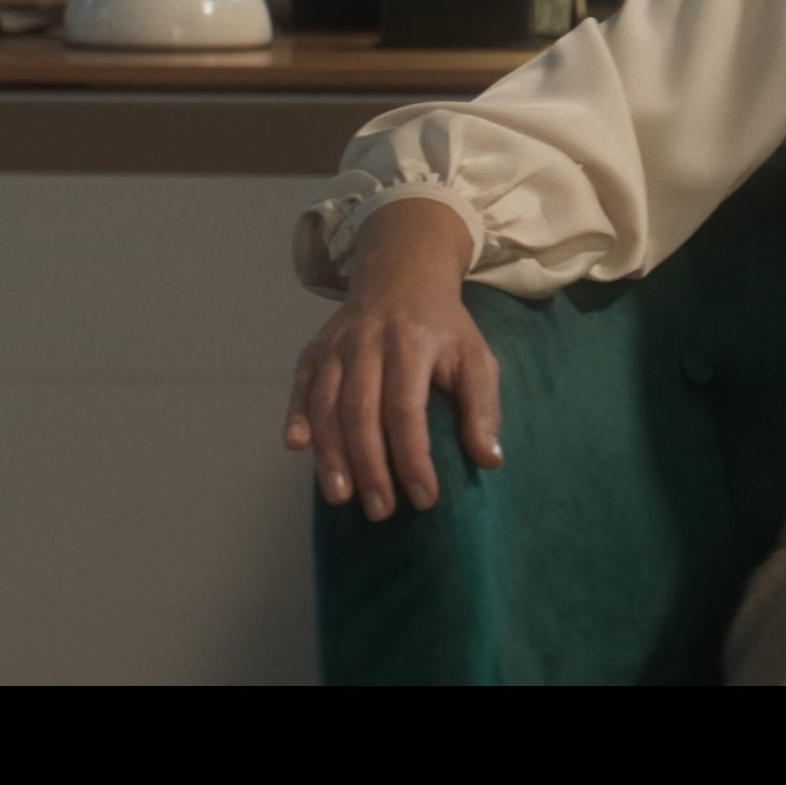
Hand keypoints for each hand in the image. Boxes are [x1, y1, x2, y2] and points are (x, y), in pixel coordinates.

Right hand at [284, 198, 499, 520]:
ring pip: (325, 405)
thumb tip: (490, 461)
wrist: (401, 274)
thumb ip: (483, 408)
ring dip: (330, 454)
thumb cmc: (443, 327)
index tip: (424, 498)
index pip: (407, 410)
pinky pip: (300, 388)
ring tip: (341, 497)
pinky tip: (295, 447)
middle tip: (381, 510)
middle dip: (370, 467)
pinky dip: (295, 417)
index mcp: (412, 343)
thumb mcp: (476, 357)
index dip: (413, 458)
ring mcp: (335, 346)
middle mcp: (367, 343)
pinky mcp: (312, 351)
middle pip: (361, 412)